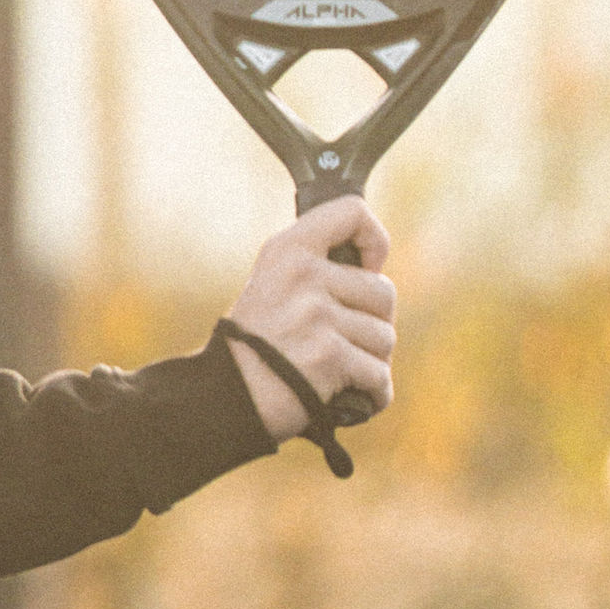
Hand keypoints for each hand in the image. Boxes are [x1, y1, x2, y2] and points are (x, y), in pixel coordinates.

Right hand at [223, 197, 395, 445]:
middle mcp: (303, 275)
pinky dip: (374, 393)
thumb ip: (315, 264)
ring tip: (341, 369)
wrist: (224, 396)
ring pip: (385, 338)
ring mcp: (316, 315)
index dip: (375, 241)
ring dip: (372, 361)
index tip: (367, 269)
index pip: (353, 212)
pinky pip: (379, 375)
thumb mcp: (272, 282)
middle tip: (347, 339)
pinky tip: (356, 395)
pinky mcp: (328, 356)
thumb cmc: (254, 344)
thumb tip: (374, 265)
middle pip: (384, 292)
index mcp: (289, 249)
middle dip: (374, 323)